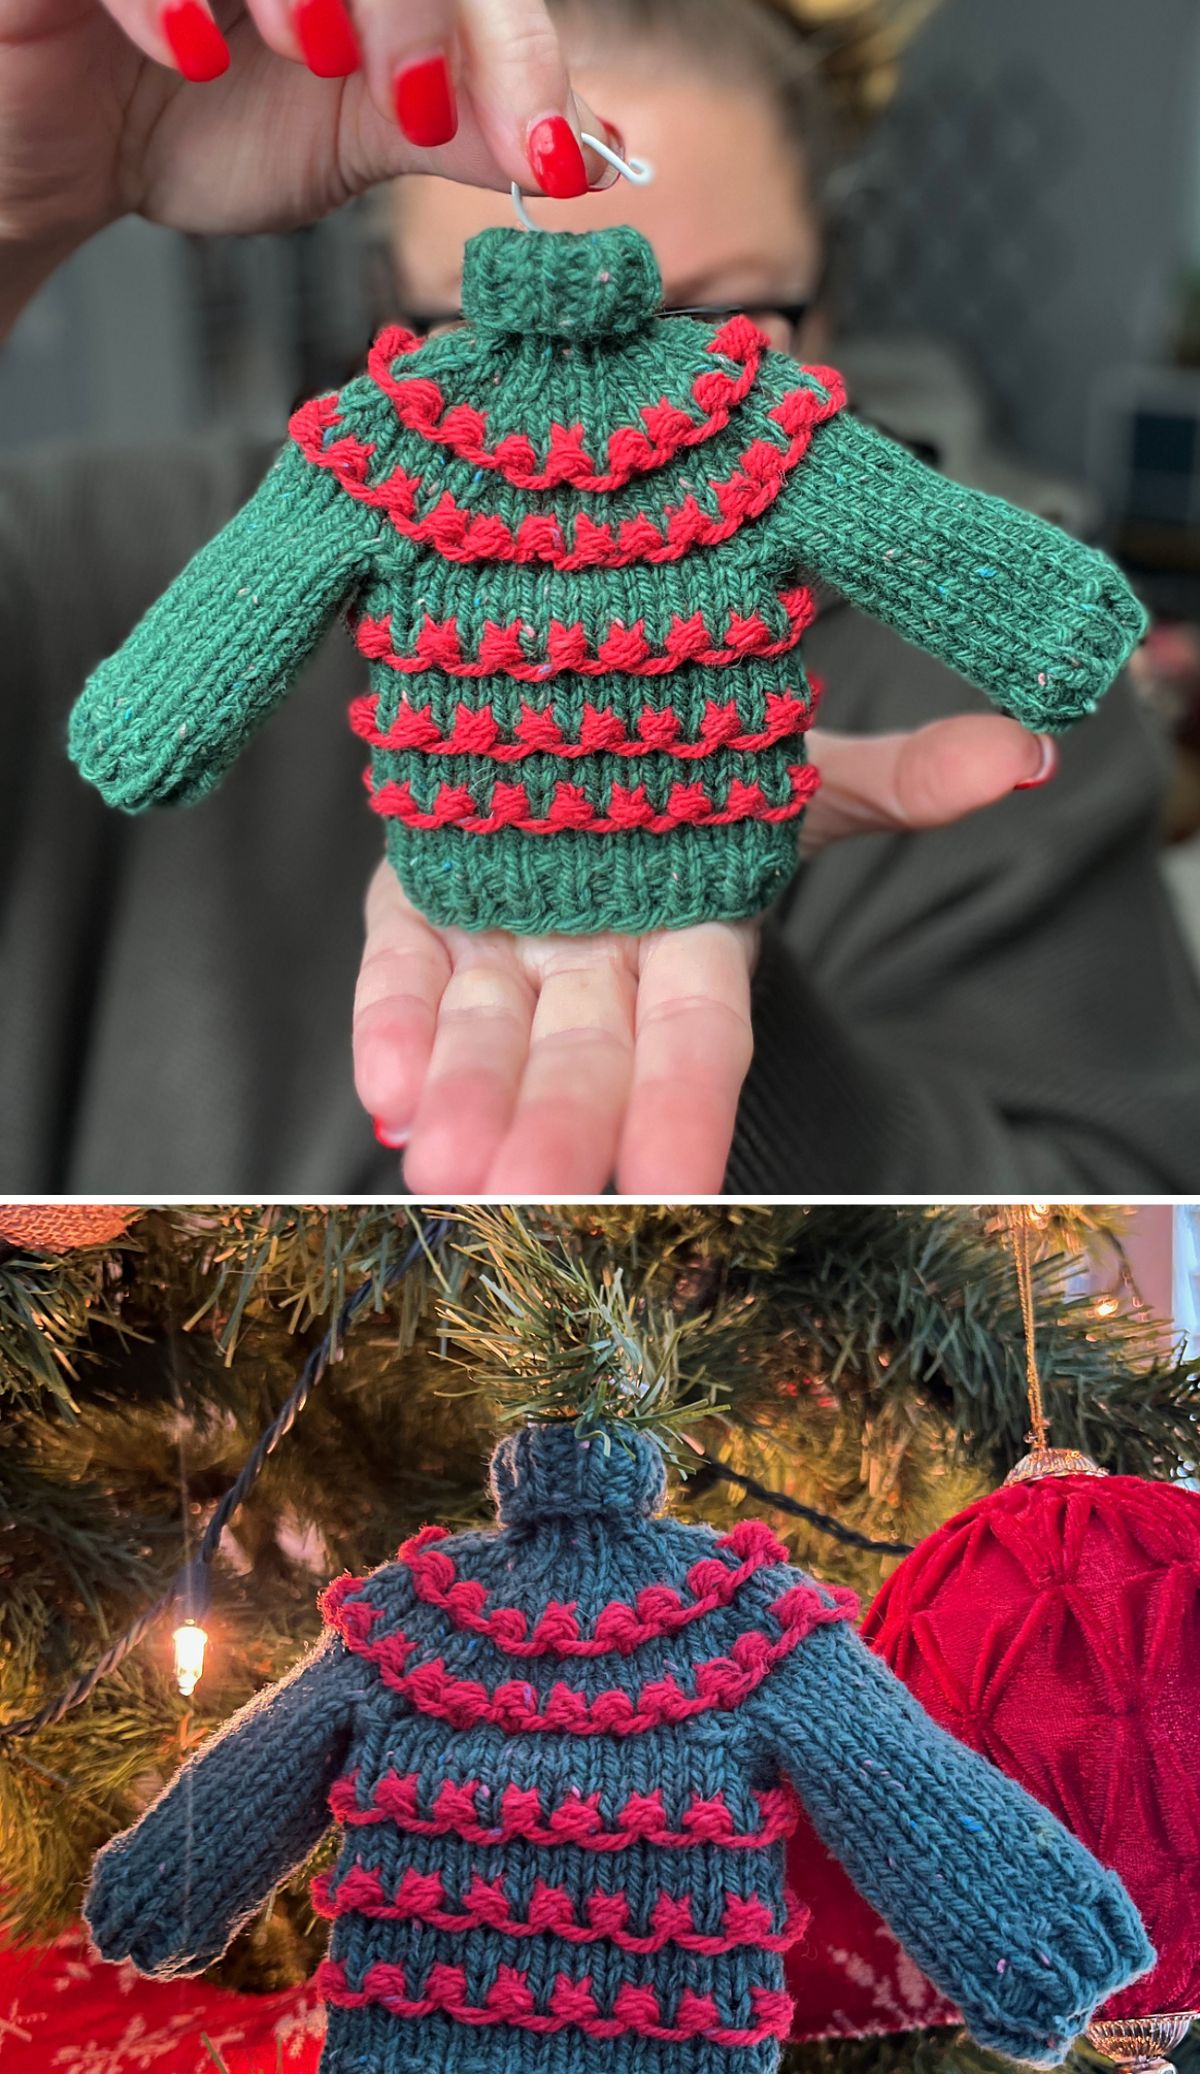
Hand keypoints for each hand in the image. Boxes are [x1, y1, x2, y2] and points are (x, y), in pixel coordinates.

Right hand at [0, 0, 609, 298]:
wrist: (58, 157)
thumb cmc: (188, 124)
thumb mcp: (349, 137)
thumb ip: (460, 129)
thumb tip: (593, 153)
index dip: (519, 51)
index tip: (548, 157)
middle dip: (422, 8)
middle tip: (421, 107)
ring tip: (315, 60)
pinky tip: (184, 54)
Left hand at [353, 714, 1056, 1195]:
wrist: (576, 709)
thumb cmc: (699, 762)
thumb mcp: (801, 766)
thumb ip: (902, 776)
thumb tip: (1024, 754)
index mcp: (693, 936)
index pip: (696, 1037)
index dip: (684, 1107)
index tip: (673, 1190)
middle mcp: (597, 958)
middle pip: (584, 1057)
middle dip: (556, 1129)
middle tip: (518, 1199)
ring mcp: (503, 938)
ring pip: (487, 1033)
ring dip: (465, 1099)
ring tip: (438, 1171)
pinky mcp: (420, 905)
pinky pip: (402, 973)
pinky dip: (391, 1029)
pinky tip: (382, 1094)